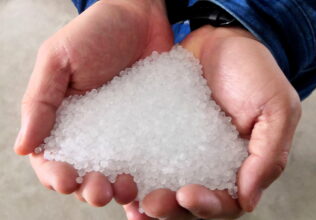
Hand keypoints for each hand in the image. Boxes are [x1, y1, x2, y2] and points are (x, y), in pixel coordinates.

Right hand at [14, 0, 172, 209]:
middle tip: (101, 191)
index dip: (55, 175)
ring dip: (118, 189)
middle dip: (89, 189)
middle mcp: (92, 131)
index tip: (66, 181)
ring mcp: (123, 131)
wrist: (140, 17)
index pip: (52, 158)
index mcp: (64, 118)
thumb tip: (23, 147)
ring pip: (116, 171)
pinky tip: (152, 186)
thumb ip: (40, 101)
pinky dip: (148, 176)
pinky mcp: (149, 126)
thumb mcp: (59, 59)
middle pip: (85, 172)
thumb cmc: (95, 33)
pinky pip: (147, 156)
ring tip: (127, 189)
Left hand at [125, 26, 300, 218]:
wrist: (222, 39)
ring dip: (148, 197)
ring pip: (165, 183)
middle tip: (152, 203)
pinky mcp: (161, 130)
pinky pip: (146, 154)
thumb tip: (248, 201)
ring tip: (131, 199)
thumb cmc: (255, 71)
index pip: (225, 201)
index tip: (187, 195)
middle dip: (171, 207)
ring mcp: (182, 148)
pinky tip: (121, 174)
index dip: (207, 206)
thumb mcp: (276, 108)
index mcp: (238, 164)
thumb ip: (268, 156)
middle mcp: (208, 162)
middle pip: (189, 201)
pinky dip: (134, 169)